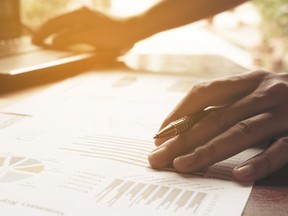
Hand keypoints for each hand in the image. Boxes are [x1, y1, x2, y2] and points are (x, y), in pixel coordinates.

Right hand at [32, 7, 138, 53]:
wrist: (135, 28)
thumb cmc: (117, 33)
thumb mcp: (92, 37)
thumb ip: (72, 38)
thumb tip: (55, 41)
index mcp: (79, 13)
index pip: (54, 22)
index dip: (43, 32)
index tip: (34, 41)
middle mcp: (81, 11)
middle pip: (57, 21)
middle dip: (46, 31)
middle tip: (36, 41)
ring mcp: (87, 15)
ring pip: (65, 24)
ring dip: (54, 32)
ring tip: (46, 40)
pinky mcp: (92, 21)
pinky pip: (73, 26)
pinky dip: (65, 32)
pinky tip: (64, 38)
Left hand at [148, 71, 287, 181]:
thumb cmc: (283, 99)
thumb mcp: (255, 92)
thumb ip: (227, 104)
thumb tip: (185, 125)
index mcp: (248, 80)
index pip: (204, 92)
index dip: (179, 112)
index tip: (160, 133)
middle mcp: (264, 92)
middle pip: (215, 117)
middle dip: (183, 139)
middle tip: (158, 158)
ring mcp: (284, 113)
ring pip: (240, 133)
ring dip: (209, 151)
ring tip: (182, 166)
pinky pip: (280, 150)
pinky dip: (259, 163)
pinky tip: (239, 176)